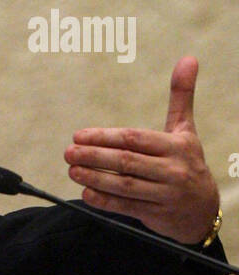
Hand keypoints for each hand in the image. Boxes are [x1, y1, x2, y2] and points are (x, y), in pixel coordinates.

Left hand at [63, 56, 219, 244]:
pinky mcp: (158, 216)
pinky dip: (105, 201)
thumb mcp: (186, 130)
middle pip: (127, 162)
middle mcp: (174, 171)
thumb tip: (189, 58)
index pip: (135, 139)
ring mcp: (166, 195)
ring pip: (125, 186)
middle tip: (68, 152)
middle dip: (94, 156)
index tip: (78, 135)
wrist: (205, 211)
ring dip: (95, 178)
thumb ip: (181, 95)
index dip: (105, 137)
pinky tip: (86, 194)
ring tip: (72, 170)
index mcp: (177, 146)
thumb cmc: (189, 162)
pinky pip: (128, 208)